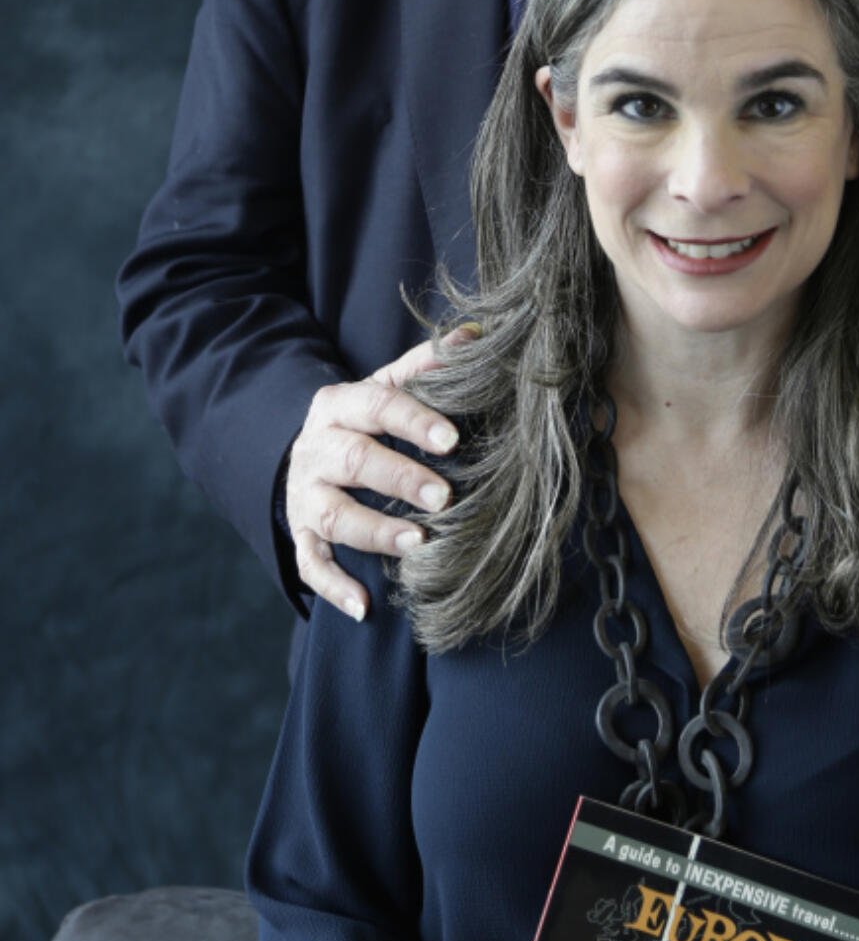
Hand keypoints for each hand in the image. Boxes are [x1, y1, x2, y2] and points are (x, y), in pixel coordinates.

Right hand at [288, 338, 465, 619]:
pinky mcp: (300, 533)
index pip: (377, 407)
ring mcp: (304, 495)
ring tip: (418, 542)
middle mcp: (315, 448)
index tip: (452, 440)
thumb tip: (476, 335)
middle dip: (398, 478)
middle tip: (443, 497)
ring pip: (333, 514)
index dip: (413, 421)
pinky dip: (332, 586)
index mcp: (339, 405)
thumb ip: (426, 365)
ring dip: (374, 530)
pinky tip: (365, 605)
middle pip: (353, 461)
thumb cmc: (362, 420)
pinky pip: (309, 562)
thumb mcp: (385, 387)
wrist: (305, 452)